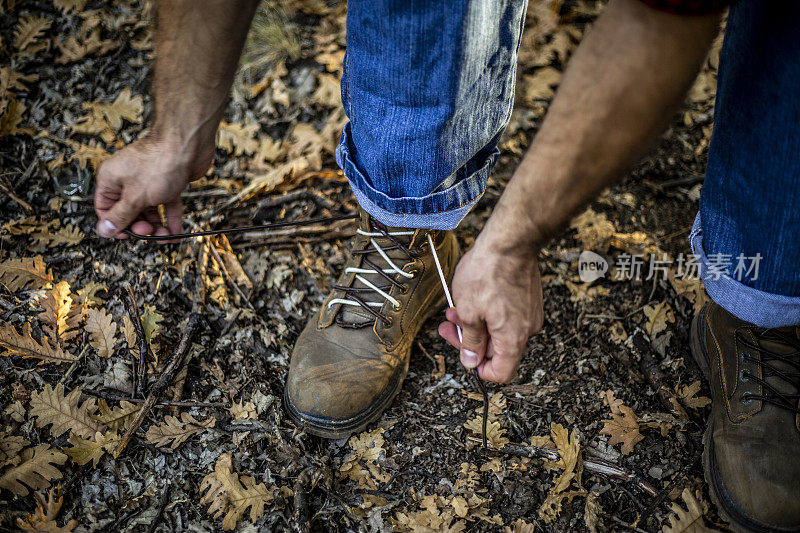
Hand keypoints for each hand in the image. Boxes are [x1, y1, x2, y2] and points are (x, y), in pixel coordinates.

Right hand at [94, 135, 213, 238]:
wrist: (189, 145)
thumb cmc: (160, 162)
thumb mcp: (135, 197)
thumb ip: (121, 215)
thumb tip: (105, 230)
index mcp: (112, 178)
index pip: (105, 208)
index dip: (115, 224)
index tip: (127, 235)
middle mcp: (128, 179)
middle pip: (129, 211)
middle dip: (139, 225)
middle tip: (149, 232)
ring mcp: (149, 181)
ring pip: (149, 210)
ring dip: (156, 226)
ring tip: (164, 235)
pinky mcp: (168, 182)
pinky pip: (166, 205)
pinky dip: (170, 218)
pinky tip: (175, 231)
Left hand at [438, 224, 543, 382]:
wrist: (511, 241)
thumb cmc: (489, 272)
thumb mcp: (468, 311)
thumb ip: (470, 341)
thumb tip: (471, 361)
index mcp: (513, 338)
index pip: (502, 372)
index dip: (480, 370)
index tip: (464, 356)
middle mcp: (527, 329)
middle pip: (497, 350)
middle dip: (469, 339)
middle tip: (448, 325)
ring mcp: (530, 313)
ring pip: (499, 330)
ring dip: (475, 322)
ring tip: (455, 306)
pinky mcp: (528, 298)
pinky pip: (507, 315)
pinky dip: (488, 311)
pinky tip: (471, 296)